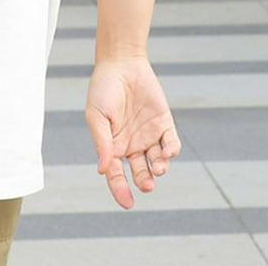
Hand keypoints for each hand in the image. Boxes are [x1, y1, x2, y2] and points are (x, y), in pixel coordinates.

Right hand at [85, 56, 180, 209]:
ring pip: (157, 162)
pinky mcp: (164, 124)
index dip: (120, 189)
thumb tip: (103, 170)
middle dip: (144, 181)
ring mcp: (149, 135)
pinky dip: (170, 152)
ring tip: (156, 168)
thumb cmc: (103, 88)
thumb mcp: (96, 116)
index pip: (116, 174)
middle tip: (146, 184)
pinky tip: (166, 153)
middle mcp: (131, 144)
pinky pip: (171, 144)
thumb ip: (101, 143)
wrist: (121, 63)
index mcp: (112, 145)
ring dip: (158, 169)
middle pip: (139, 172)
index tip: (127, 203)